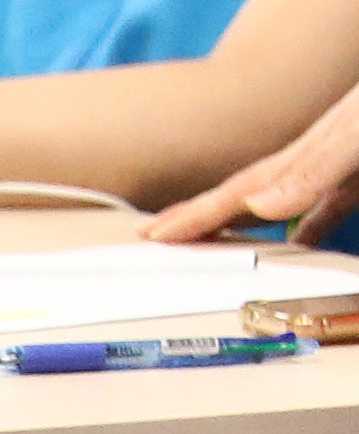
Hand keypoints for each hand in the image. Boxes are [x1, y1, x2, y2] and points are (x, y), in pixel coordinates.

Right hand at [154, 82, 358, 238]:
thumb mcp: (353, 136)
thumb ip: (310, 170)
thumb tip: (257, 205)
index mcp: (301, 156)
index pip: (236, 193)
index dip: (195, 215)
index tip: (153, 237)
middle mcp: (307, 163)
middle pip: (239, 196)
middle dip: (194, 215)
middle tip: (150, 234)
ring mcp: (332, 172)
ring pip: (270, 203)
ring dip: (234, 223)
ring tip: (202, 239)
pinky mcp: (358, 177)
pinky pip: (323, 212)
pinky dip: (303, 231)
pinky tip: (294, 243)